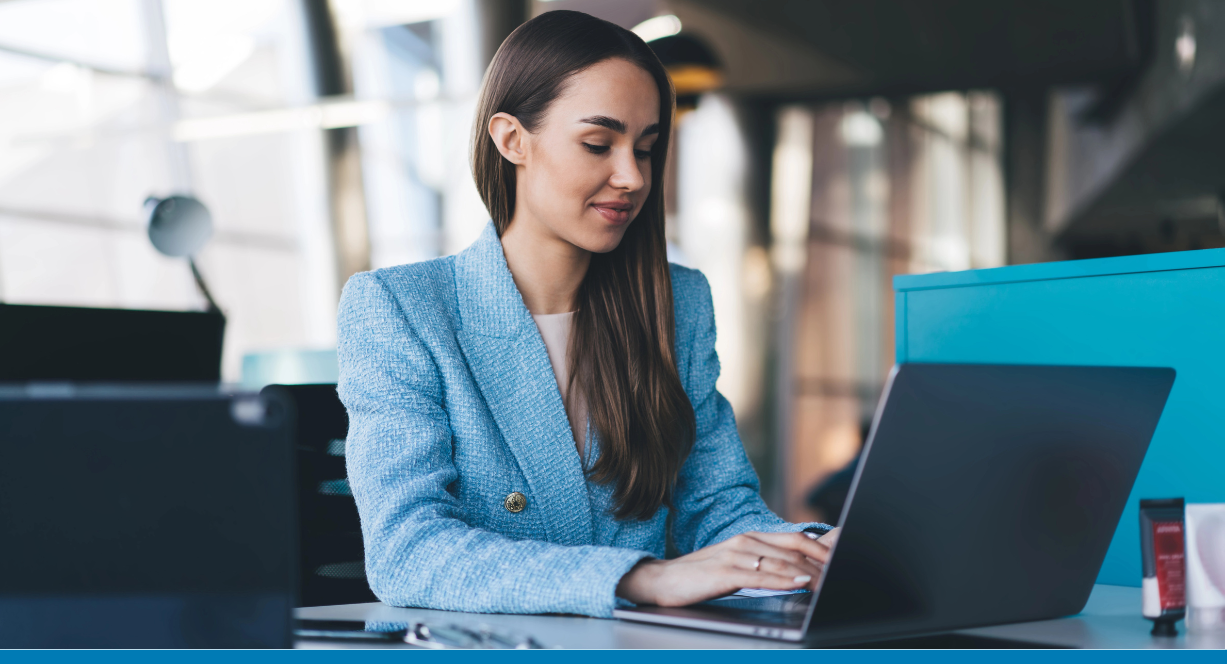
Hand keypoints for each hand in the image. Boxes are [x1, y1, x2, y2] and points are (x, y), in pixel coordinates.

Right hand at [616, 530, 838, 606]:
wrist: (662, 580)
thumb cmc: (701, 576)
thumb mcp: (736, 565)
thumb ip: (763, 564)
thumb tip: (794, 571)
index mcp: (750, 538)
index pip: (795, 539)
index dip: (822, 549)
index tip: (841, 559)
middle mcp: (745, 541)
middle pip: (794, 548)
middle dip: (822, 562)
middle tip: (841, 574)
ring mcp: (735, 555)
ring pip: (781, 561)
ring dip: (809, 573)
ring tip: (828, 582)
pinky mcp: (725, 572)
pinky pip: (761, 575)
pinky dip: (784, 578)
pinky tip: (798, 582)